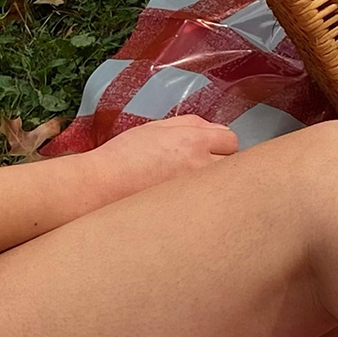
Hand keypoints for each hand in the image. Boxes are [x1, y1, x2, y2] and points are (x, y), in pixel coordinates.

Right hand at [83, 115, 238, 206]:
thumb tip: (216, 129)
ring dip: (217, 186)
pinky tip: (190, 204)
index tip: (211, 149)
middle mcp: (200, 165)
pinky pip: (209, 206)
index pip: (231, 140)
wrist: (102, 186)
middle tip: (204, 169)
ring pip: (225, 188)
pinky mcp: (189, 212)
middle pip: (235, 165)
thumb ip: (189, 124)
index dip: (221, 143)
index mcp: (192, 140)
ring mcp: (196, 191)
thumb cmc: (124, 154)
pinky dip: (205, 204)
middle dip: (224, 164)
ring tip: (199, 189)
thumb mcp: (156, 127)